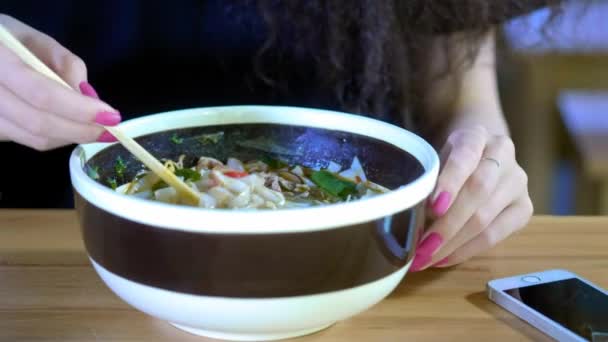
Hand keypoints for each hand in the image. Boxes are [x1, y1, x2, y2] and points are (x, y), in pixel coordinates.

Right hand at [0, 14, 119, 150]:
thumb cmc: (5, 40)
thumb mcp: (35, 39)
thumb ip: (65, 64)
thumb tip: (89, 97)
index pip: (42, 94)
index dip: (80, 110)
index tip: (111, 116)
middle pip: (38, 123)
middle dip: (81, 130)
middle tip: (110, 130)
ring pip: (35, 138)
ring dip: (70, 136)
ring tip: (92, 126)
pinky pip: (27, 141)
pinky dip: (54, 136)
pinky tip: (65, 124)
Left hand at [411, 125, 532, 270]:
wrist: (482, 153)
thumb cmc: (450, 160)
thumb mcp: (436, 159)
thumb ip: (428, 180)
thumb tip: (410, 215)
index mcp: (477, 135)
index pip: (465, 156)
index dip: (450, 182)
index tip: (433, 207)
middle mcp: (503, 155)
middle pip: (478, 191)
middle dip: (446, 224)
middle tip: (420, 247)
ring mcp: (518, 182)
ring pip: (486, 218)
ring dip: (452, 244)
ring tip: (426, 258)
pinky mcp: (524, 208)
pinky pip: (496, 236)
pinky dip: (467, 250)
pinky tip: (444, 259)